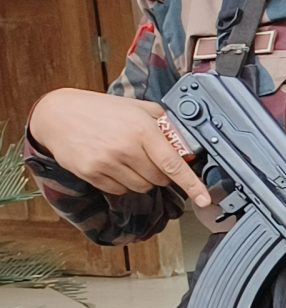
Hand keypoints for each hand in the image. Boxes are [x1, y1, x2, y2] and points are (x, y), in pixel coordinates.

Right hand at [25, 88, 212, 208]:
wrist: (58, 114)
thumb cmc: (102, 110)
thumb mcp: (139, 109)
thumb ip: (166, 125)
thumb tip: (187, 146)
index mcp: (142, 130)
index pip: (173, 163)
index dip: (192, 184)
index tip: (205, 199)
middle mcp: (125, 148)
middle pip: (159, 179)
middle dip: (160, 172)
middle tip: (147, 156)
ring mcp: (106, 163)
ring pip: (141, 187)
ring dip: (142, 178)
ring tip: (127, 158)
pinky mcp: (91, 174)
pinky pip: (120, 191)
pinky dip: (122, 183)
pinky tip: (113, 164)